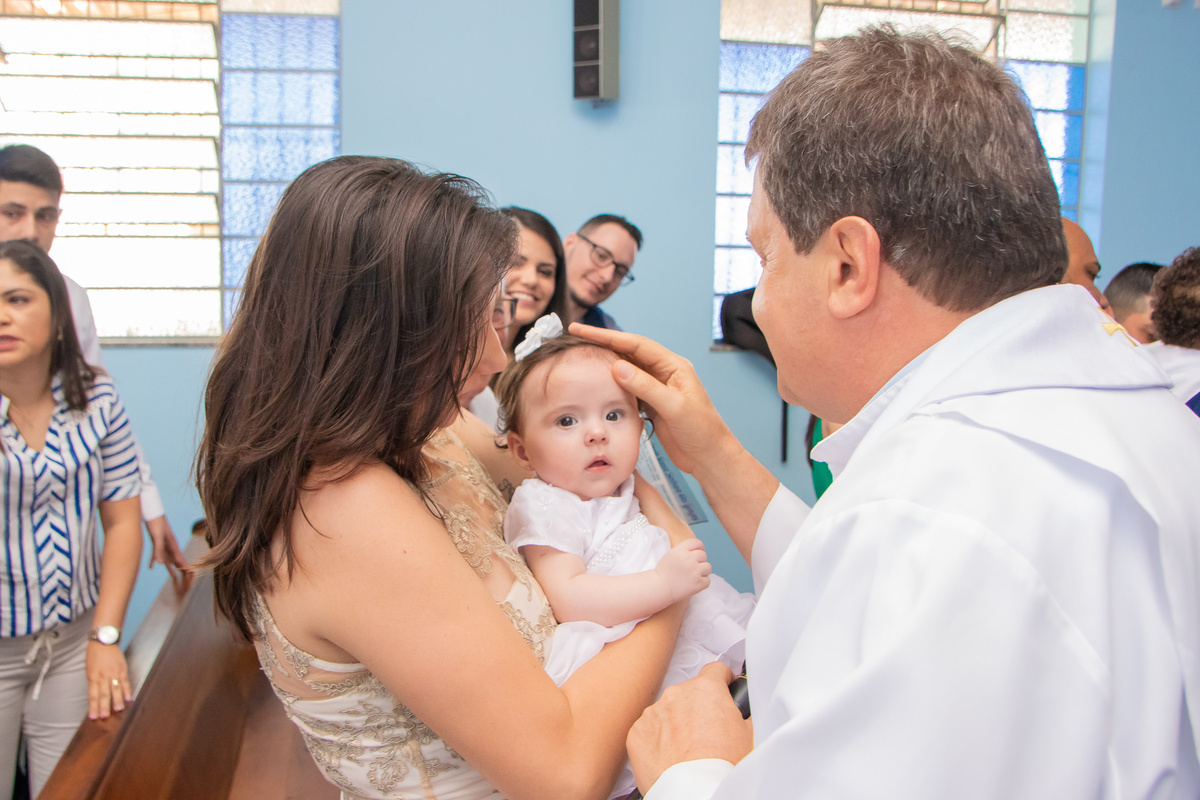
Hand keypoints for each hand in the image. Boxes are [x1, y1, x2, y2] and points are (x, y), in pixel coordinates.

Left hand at [86, 641, 131, 719]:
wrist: (104, 641)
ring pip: (115, 689)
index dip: (93, 707)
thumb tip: (96, 696)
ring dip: (117, 700)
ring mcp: (114, 672)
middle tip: (105, 716)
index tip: (94, 717)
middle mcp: (103, 676)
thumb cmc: (94, 655)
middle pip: (104, 694)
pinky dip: (127, 690)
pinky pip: (125, 681)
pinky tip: (128, 698)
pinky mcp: (122, 669)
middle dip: (104, 706)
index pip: (93, 695)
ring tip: (119, 709)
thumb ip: (93, 682)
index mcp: (93, 677)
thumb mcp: (89, 669)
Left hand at [145, 515, 189, 575]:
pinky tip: (151, 567)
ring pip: (167, 558)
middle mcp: (169, 544)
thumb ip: (158, 550)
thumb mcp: (157, 537)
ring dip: (169, 566)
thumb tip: (160, 564)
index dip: (184, 565)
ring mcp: (163, 543)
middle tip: (186, 576)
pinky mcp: (156, 541)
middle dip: (180, 567)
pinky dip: (154, 560)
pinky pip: (156, 554)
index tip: (189, 572)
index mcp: (172, 543)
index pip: (179, 557)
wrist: (151, 512)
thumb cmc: (156, 523)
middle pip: (175, 558)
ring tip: (173, 576)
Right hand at [569, 324, 737, 475]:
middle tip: (576, 339)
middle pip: (629, 353)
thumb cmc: (702, 432)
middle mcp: (665, 373)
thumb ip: (646, 387)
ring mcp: (657, 389)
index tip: (583, 331)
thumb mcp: (674, 407)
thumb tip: (617, 366)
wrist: (709, 458)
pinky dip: (612, 386)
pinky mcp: (652, 405)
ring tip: (582, 359)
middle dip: (603, 345)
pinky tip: (598, 386)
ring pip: (627, 371)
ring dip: (606, 365)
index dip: (608, 336)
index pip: (636, 344)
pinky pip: (628, 390)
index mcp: (674, 366)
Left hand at [628, 662, 753, 793]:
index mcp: (706, 689)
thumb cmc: (722, 766)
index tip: (724, 689)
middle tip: (709, 732)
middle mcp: (676, 694)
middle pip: (690, 693)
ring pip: (668, 711)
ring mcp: (654, 712)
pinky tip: (671, 756)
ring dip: (677, 723)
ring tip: (689, 749)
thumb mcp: (750, 734)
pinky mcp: (637, 732)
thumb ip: (745, 712)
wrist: (695, 791)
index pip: (715, 670)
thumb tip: (746, 709)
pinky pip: (650, 730)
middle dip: (699, 707)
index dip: (723, 680)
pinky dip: (658, 739)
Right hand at [655, 539, 711, 601]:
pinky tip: (693, 583)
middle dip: (699, 561)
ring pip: (708, 567)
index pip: (697, 543)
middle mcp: (689, 559)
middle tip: (691, 567)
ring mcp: (695, 571)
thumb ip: (684, 550)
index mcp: (681, 550)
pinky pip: (707, 580)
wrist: (660, 588)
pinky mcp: (698, 583)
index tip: (697, 553)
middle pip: (703, 555)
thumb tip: (700, 549)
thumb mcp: (671, 554)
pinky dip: (702, 582)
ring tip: (694, 575)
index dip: (699, 547)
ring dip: (703, 571)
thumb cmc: (664, 572)